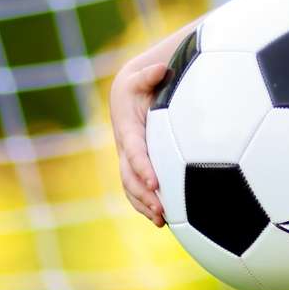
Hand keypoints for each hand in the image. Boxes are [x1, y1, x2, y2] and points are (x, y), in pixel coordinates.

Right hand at [110, 60, 169, 226]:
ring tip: (162, 221)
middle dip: (144, 196)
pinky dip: (146, 205)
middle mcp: (124, 148)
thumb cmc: (140, 83)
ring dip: (144, 205)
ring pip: (131, 188)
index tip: (156, 182)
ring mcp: (128, 159)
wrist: (128, 92)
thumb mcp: (141, 75)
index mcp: (127, 129)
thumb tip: (161, 68)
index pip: (134, 152)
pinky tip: (163, 220)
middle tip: (162, 210)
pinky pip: (136, 189)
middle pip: (130, 177)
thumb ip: (149, 74)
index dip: (143, 168)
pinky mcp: (135, 167)